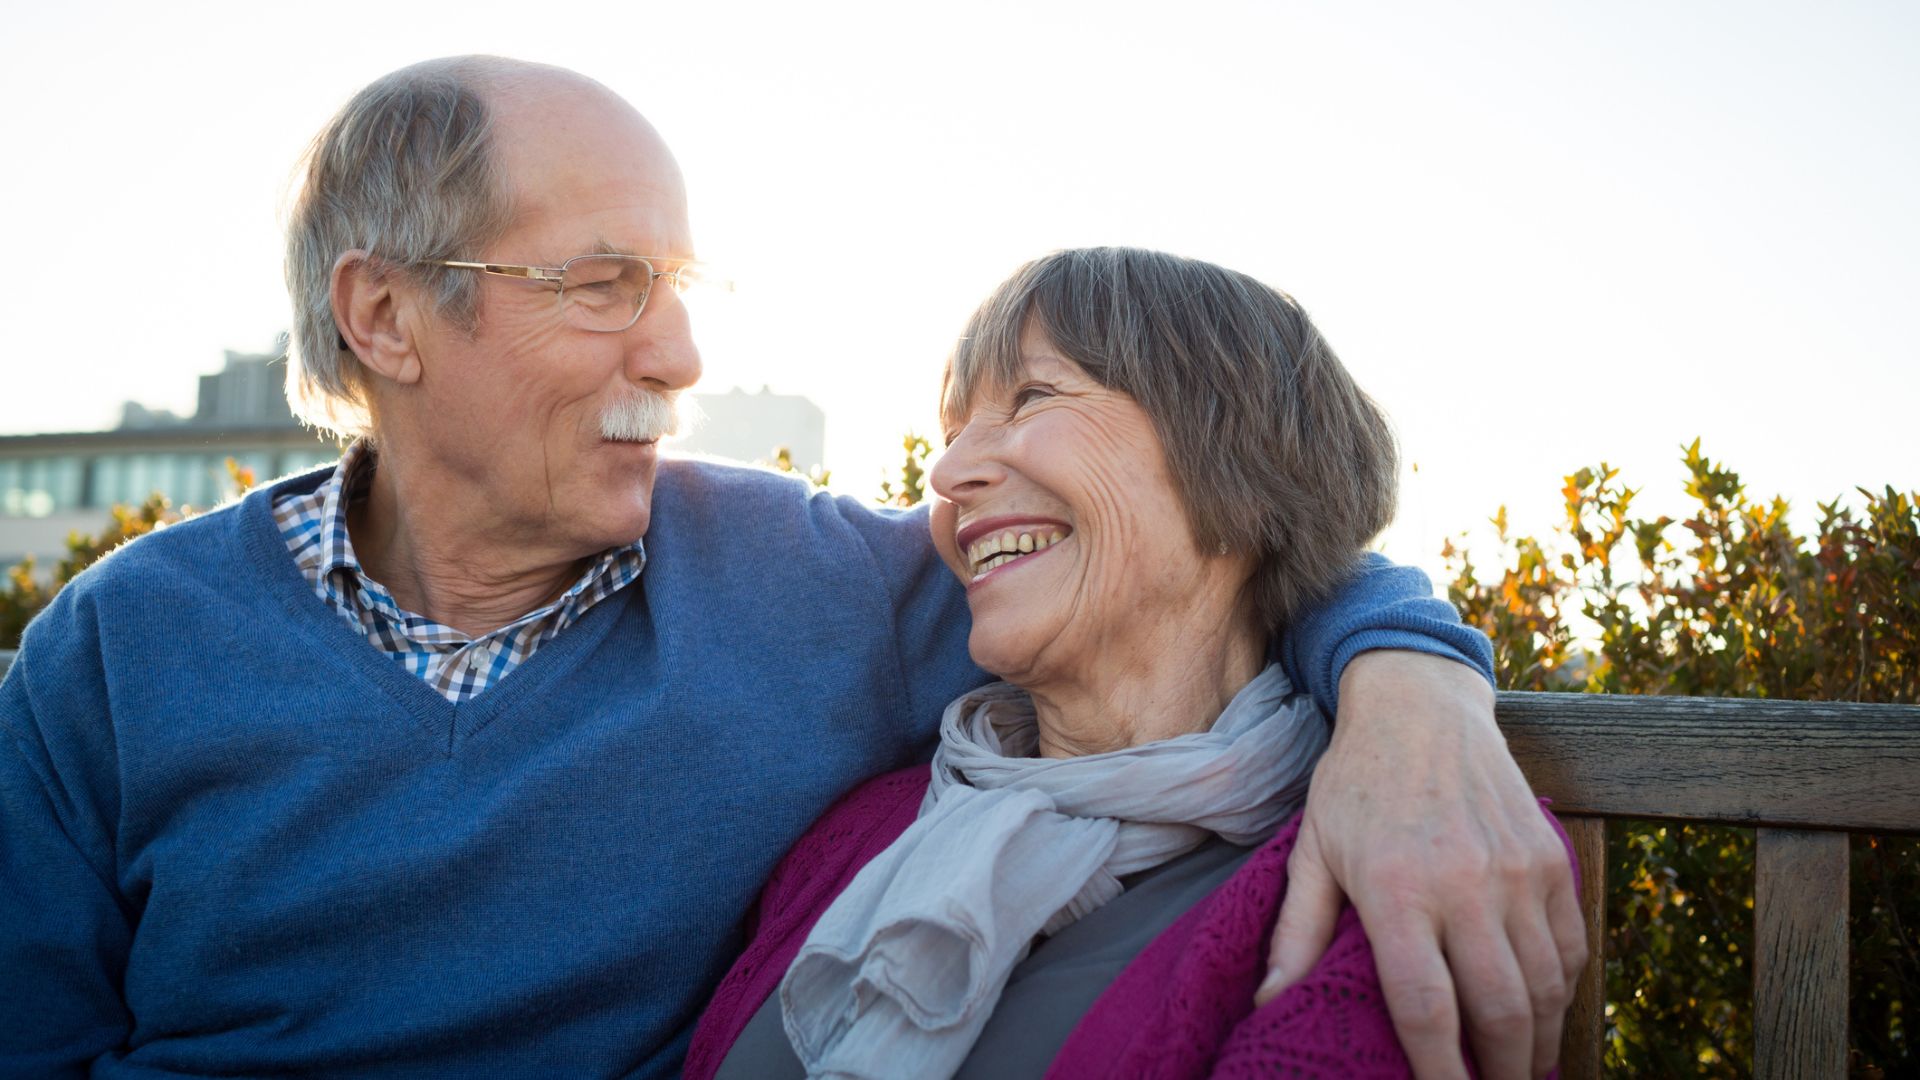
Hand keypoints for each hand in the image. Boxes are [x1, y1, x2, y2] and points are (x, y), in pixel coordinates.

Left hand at [1256, 650, 1586, 1079]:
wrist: (1420, 706)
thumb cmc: (1356, 783)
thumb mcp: (1312, 850)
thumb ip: (1299, 931)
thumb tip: (1269, 1002)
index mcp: (1396, 888)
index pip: (1426, 1008)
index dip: (1440, 1071)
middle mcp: (1465, 884)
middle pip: (1500, 1010)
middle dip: (1503, 1073)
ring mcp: (1517, 870)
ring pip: (1545, 986)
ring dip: (1539, 1042)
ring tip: (1521, 1069)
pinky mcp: (1549, 858)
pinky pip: (1572, 945)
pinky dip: (1563, 992)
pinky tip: (1543, 1013)